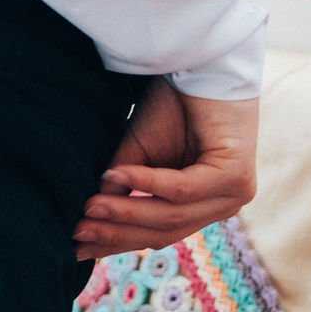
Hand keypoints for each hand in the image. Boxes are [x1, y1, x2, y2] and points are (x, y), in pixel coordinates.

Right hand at [72, 77, 258, 256]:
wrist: (202, 61)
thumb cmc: (173, 104)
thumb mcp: (137, 154)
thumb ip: (120, 188)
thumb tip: (85, 222)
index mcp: (202, 206)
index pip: (156, 233)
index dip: (115, 241)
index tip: (74, 249)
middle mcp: (221, 206)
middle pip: (163, 232)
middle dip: (116, 233)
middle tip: (76, 232)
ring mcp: (232, 195)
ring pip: (171, 216)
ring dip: (126, 212)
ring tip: (89, 207)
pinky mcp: (236, 178)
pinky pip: (183, 189)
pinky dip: (148, 183)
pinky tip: (118, 175)